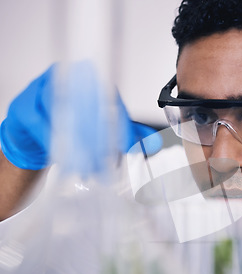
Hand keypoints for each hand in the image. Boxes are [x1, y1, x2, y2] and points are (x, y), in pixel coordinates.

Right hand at [0, 63, 160, 171]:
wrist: (33, 133)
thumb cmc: (67, 122)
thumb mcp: (102, 127)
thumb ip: (129, 132)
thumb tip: (154, 143)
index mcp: (87, 77)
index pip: (108, 95)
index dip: (120, 120)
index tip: (128, 143)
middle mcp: (64, 77)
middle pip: (86, 103)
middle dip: (100, 135)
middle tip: (111, 158)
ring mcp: (40, 89)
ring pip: (63, 113)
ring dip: (77, 141)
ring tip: (89, 164)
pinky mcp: (23, 107)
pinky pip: (40, 124)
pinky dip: (55, 142)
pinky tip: (64, 157)